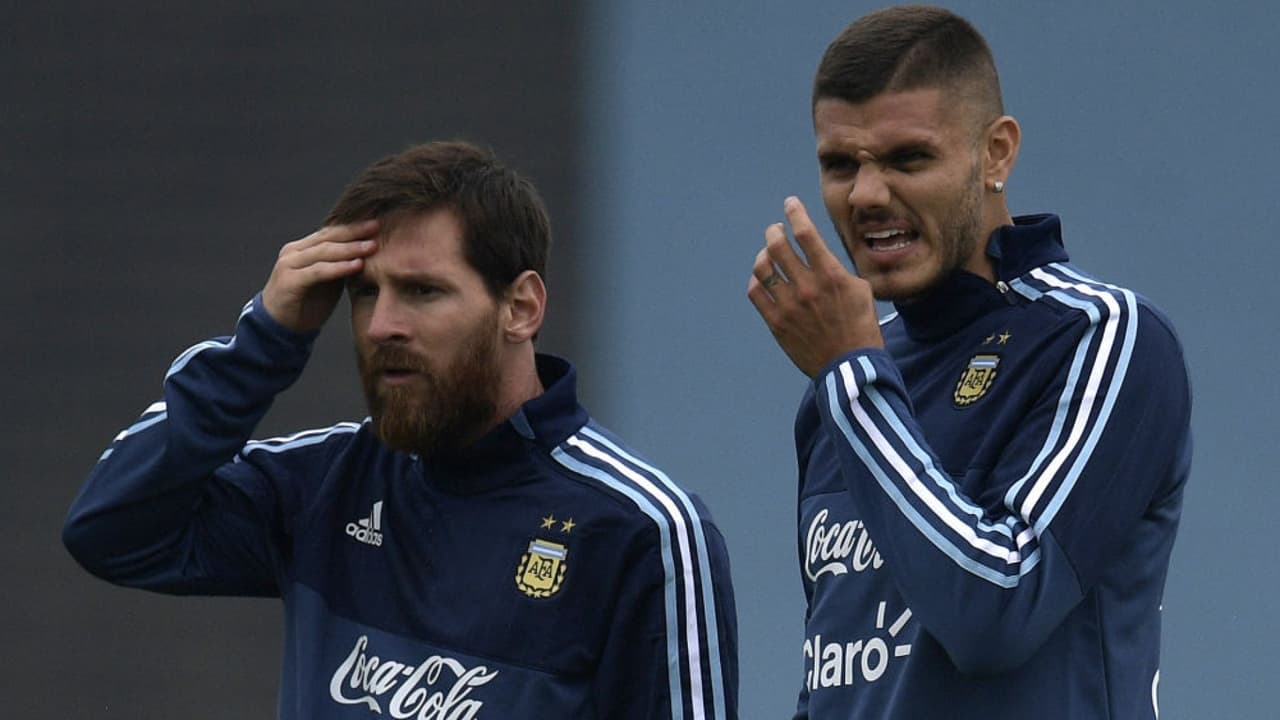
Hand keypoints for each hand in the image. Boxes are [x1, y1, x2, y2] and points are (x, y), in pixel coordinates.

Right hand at [261, 220, 379, 333]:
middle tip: (377, 227)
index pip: (331, 232)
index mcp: (303, 248)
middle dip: (354, 232)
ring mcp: (289, 265)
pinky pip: (318, 271)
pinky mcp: (289, 281)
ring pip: (324, 252)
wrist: (279, 328)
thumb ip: (342, 266)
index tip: (376, 224)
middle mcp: (294, 252)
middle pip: (328, 237)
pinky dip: (339, 268)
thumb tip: (369, 255)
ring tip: (372, 246)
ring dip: (350, 248)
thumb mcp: (328, 281)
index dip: (353, 227)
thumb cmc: (306, 303)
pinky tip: (357, 265)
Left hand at [747, 197, 882, 376]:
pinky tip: (763, 278)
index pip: (805, 233)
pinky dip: (757, 279)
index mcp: (831, 275)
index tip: (790, 204)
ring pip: (762, 267)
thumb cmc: (860, 326)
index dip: (795, 212)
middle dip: (774, 231)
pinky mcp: (776, 322)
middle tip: (776, 230)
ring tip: (768, 253)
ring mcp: (788, 305)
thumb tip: (821, 253)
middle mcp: (807, 287)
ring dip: (763, 254)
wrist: (848, 365)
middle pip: (777, 245)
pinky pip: (756, 291)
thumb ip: (838, 269)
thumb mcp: (862, 290)